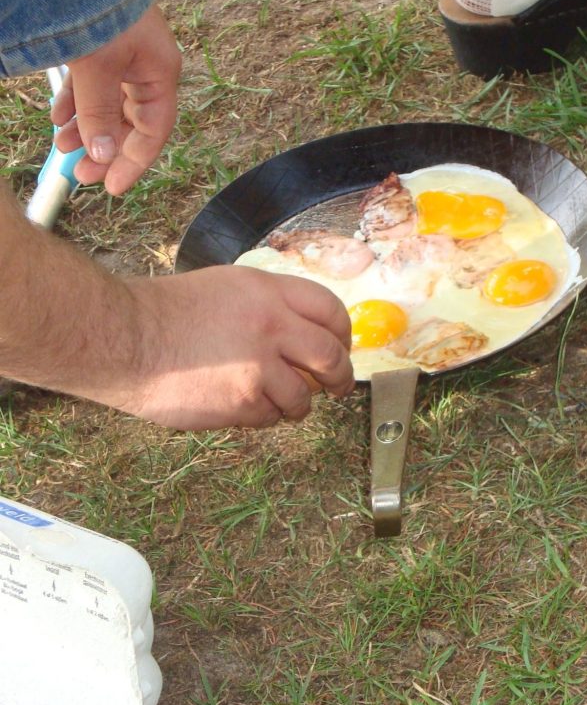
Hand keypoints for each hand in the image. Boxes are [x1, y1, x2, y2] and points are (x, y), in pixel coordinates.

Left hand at [51, 4, 180, 194]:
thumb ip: (99, 113)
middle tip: (81, 174)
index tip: (111, 186)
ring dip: (86, 128)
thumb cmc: (97, 10)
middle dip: (104, 149)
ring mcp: (124, 57)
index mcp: (159, 74)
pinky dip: (75, 103)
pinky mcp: (102, 46)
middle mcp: (146, 68)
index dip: (133, 163)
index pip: (153, 132)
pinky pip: (92, 85)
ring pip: (108, 105)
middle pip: (129, 123)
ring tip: (61, 146)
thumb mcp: (96, 68)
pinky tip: (59, 116)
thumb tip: (102, 154)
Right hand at [119, 266, 354, 429]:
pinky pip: (271, 416)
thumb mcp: (228, 288)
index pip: (330, 310)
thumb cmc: (169, 313)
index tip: (342, 349)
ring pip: (303, 396)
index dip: (343, 334)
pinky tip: (239, 404)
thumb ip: (270, 306)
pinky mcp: (244, 401)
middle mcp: (272, 324)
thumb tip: (305, 335)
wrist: (126, 339)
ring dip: (296, 404)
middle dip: (342, 378)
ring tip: (276, 401)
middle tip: (339, 387)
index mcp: (268, 291)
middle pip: (332, 356)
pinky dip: (262, 415)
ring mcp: (259, 365)